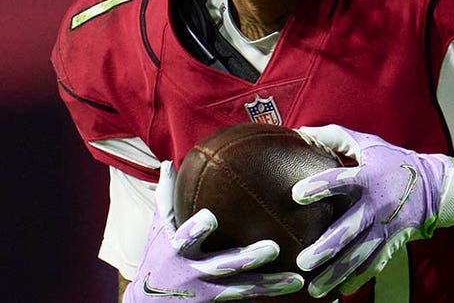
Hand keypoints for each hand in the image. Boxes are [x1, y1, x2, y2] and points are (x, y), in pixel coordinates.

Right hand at [124, 161, 303, 301]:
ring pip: (243, 288)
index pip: (186, 238)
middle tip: (272, 247)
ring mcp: (207, 292)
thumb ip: (166, 197)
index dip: (197, 230)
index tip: (211, 219)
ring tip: (296, 280)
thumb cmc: (157, 258)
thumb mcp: (157, 230)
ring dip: (270, 285)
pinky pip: (246, 299)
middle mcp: (193, 272)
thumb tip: (169, 163)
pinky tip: (295, 290)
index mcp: (178, 250)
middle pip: (224, 265)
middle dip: (248, 258)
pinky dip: (268, 296)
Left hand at [292, 126, 453, 297]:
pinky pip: (374, 265)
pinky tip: (339, 291)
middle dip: (326, 247)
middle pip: (349, 229)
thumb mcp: (369, 144)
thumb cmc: (396, 162)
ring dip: (337, 272)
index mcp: (368, 177)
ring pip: (359, 255)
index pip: (340, 180)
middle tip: (303, 261)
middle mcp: (376, 205)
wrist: (437, 187)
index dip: (320, 186)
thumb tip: (303, 131)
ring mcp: (386, 227)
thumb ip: (336, 137)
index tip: (297, 194)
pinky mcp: (393, 243)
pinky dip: (357, 279)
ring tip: (314, 288)